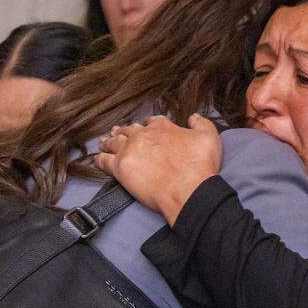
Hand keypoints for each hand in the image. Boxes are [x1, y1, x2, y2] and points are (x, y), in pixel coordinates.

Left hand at [97, 114, 222, 223]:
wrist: (188, 191)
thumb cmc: (200, 166)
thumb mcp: (210, 137)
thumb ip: (201, 124)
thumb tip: (193, 116)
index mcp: (162, 127)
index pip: (152, 121)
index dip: (149, 124)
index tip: (147, 127)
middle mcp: (143, 135)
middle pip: (130, 130)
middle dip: (125, 131)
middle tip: (118, 132)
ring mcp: (129, 150)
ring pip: (114, 142)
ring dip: (109, 141)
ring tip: (104, 142)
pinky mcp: (120, 168)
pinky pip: (103, 160)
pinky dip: (100, 158)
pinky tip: (98, 158)